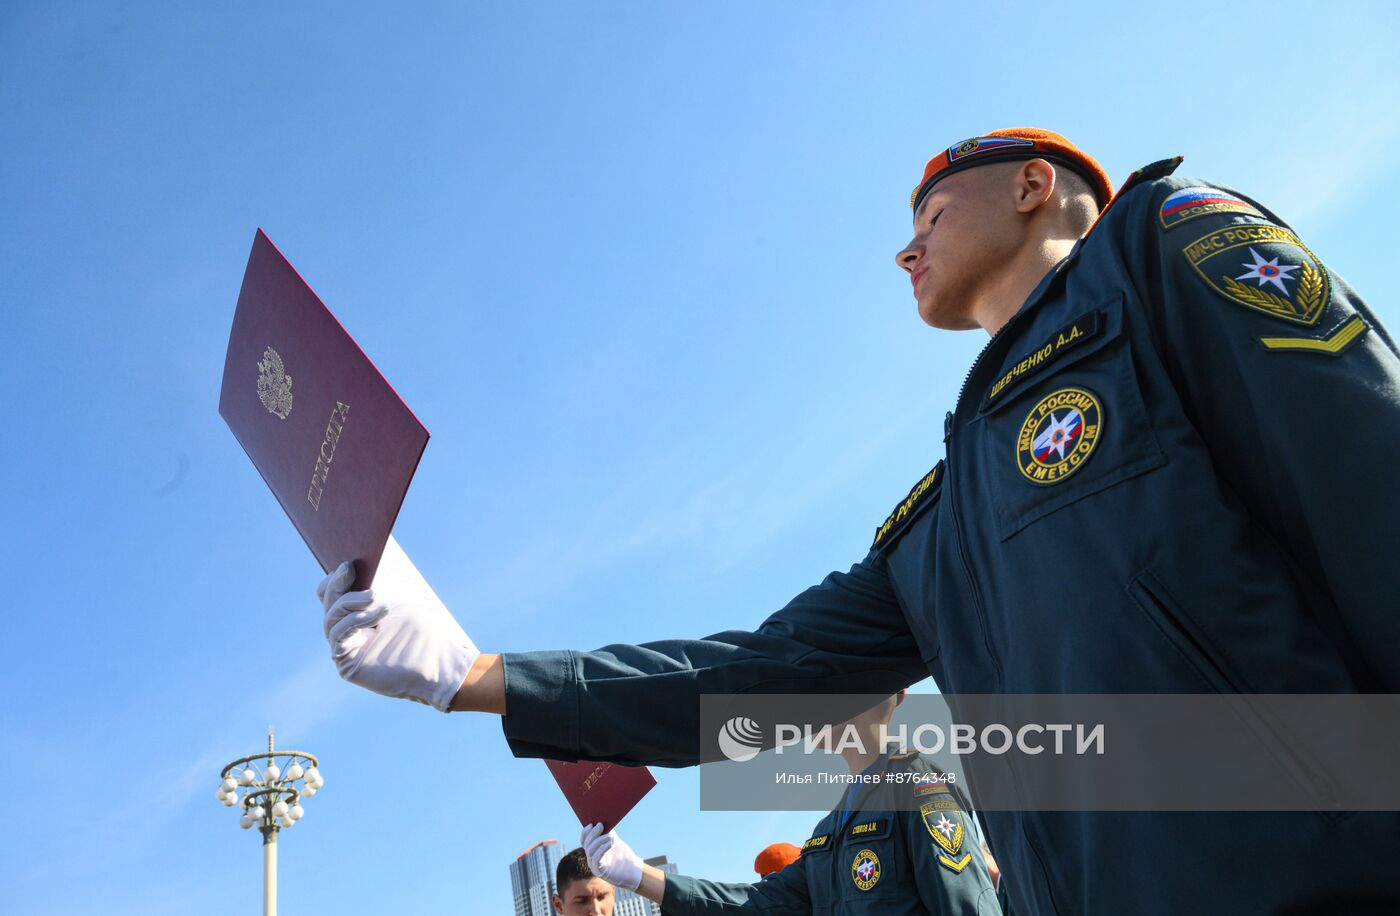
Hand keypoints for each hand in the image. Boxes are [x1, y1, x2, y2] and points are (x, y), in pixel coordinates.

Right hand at [317, 535, 479, 711]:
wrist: (438, 665)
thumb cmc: (424, 635)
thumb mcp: (396, 605)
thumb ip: (372, 593)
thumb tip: (350, 568)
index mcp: (358, 616)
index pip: (331, 595)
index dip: (335, 579)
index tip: (349, 563)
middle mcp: (348, 632)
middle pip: (328, 603)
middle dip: (338, 584)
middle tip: (350, 568)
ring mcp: (345, 649)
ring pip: (331, 617)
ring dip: (352, 601)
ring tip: (376, 597)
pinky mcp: (346, 664)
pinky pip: (339, 635)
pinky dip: (356, 620)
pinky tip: (379, 613)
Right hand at [581, 823, 642, 890]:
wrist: (632, 870)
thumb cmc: (622, 855)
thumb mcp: (613, 840)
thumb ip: (607, 831)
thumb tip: (603, 818)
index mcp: (593, 850)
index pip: (584, 840)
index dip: (585, 832)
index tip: (591, 823)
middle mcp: (591, 858)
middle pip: (587, 844)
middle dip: (593, 834)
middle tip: (600, 825)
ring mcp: (594, 866)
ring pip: (591, 851)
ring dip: (599, 841)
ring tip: (610, 836)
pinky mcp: (599, 872)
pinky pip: (596, 860)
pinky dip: (601, 850)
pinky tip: (610, 844)